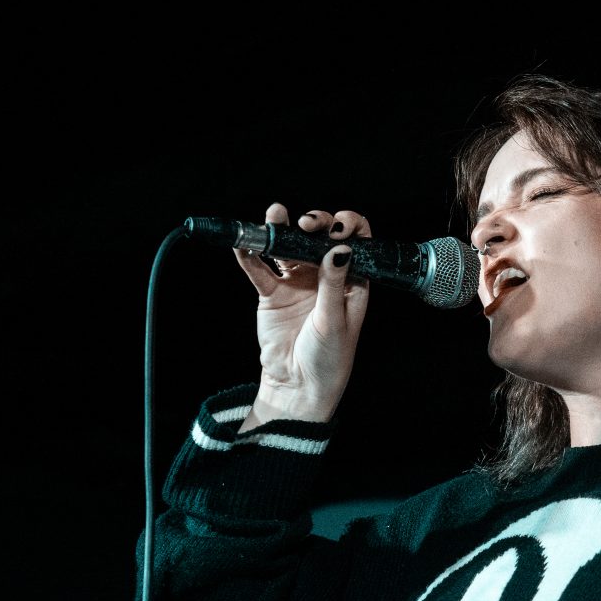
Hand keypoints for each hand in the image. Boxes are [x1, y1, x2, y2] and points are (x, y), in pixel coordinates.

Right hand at [234, 203, 370, 428]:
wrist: (299, 386)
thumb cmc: (329, 359)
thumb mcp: (335, 321)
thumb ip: (334, 284)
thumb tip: (341, 249)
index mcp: (351, 282)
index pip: (356, 244)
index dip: (349, 227)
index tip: (340, 226)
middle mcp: (325, 277)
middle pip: (320, 238)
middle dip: (316, 224)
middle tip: (308, 225)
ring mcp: (297, 282)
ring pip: (289, 246)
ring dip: (282, 228)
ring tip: (276, 215)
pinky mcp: (272, 293)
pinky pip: (260, 269)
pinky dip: (250, 255)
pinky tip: (244, 243)